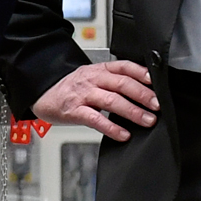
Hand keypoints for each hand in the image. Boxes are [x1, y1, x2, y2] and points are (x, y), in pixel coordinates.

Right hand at [32, 59, 157, 141]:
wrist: (42, 93)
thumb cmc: (71, 88)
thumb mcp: (92, 77)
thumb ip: (113, 81)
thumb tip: (143, 92)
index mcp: (99, 69)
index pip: (123, 66)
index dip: (141, 73)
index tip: (156, 83)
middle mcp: (92, 79)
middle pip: (121, 84)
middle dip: (142, 95)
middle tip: (157, 106)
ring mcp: (83, 94)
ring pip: (112, 101)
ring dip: (133, 111)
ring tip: (147, 121)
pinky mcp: (74, 111)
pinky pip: (96, 119)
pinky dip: (111, 128)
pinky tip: (123, 134)